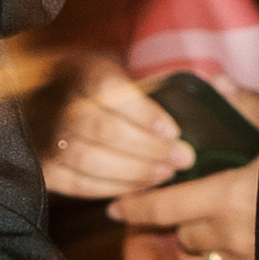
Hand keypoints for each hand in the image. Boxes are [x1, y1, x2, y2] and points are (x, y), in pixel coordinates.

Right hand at [36, 57, 184, 205]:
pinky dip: (111, 189)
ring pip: (89, 160)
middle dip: (148, 148)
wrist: (57, 104)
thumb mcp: (127, 70)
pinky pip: (78, 184)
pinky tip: (139, 188)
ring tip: (165, 174)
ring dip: (133, 172)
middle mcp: (60, 102)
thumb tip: (212, 89)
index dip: (143, 113)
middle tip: (182, 159)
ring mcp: (48, 137)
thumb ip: (161, 83)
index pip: (109, 90)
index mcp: (84, 71)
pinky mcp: (46, 167)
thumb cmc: (108, 91)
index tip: (173, 131)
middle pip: (103, 129)